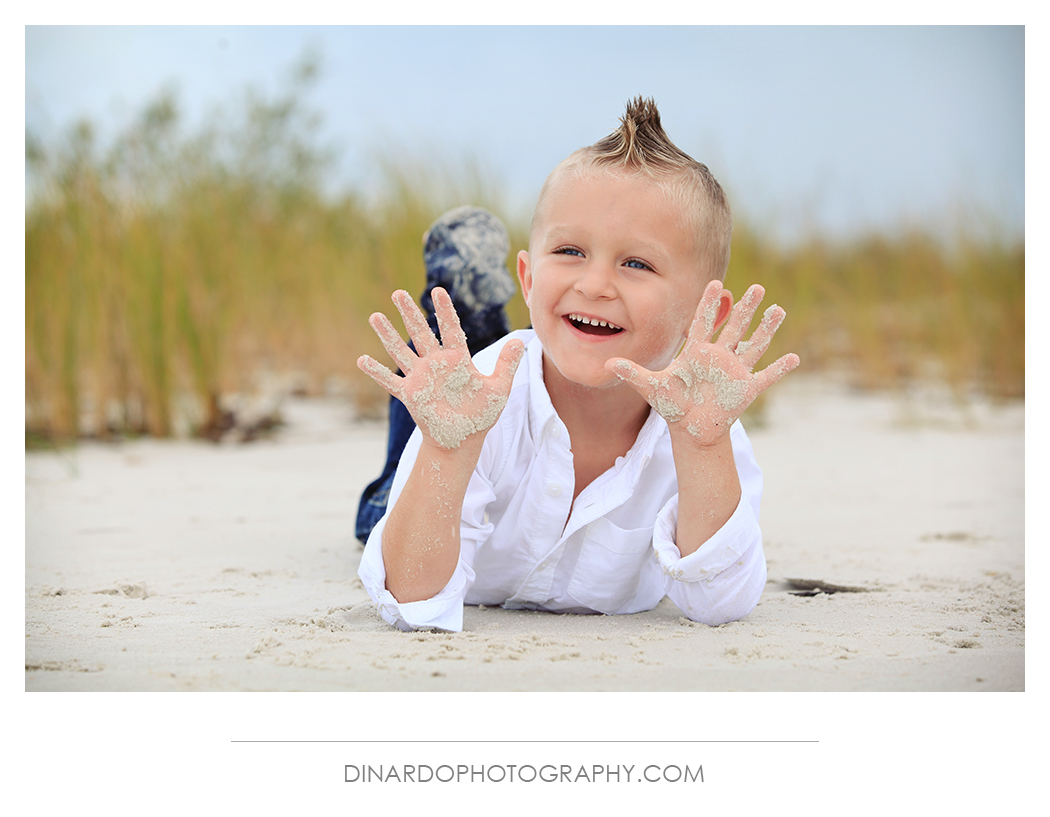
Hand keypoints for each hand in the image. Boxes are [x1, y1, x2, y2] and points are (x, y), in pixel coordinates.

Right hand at [358, 287, 523, 449]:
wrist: (463, 440)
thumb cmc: (481, 415)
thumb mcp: (498, 389)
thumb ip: (506, 365)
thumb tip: (521, 341)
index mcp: (457, 360)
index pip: (450, 329)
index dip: (444, 311)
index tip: (438, 291)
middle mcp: (436, 365)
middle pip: (420, 333)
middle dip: (410, 314)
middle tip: (398, 293)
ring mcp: (421, 379)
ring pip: (401, 352)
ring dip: (388, 335)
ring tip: (376, 316)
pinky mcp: (411, 395)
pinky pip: (390, 382)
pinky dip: (376, 373)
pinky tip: (362, 359)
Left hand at [606, 279, 798, 445]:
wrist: (691, 428)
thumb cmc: (672, 404)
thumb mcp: (651, 388)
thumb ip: (632, 374)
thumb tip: (607, 363)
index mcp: (697, 352)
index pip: (704, 323)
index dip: (709, 305)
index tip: (715, 283)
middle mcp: (719, 357)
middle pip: (734, 328)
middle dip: (745, 309)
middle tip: (757, 287)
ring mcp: (735, 372)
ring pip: (754, 346)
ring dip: (767, 329)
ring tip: (778, 309)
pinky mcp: (746, 390)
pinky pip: (766, 377)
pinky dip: (780, 369)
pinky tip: (795, 358)